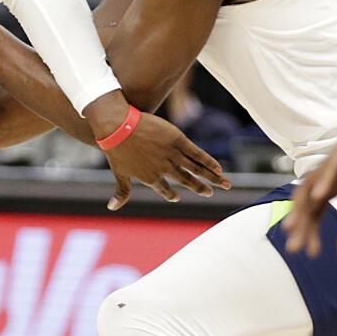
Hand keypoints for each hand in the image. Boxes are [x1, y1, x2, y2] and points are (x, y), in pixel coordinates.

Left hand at [101, 111, 229, 209]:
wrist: (118, 126)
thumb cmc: (116, 149)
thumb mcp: (119, 173)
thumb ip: (121, 192)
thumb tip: (111, 208)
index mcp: (151, 178)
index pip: (165, 189)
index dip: (171, 194)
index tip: (176, 197)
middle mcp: (164, 169)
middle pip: (186, 180)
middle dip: (200, 188)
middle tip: (210, 193)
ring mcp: (172, 154)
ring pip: (196, 169)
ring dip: (212, 177)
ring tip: (225, 184)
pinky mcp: (177, 140)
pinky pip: (197, 153)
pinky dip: (209, 161)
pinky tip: (218, 168)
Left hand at [282, 119, 336, 257]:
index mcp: (334, 185)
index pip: (315, 211)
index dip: (310, 231)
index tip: (309, 253)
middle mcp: (329, 173)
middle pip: (307, 200)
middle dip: (299, 223)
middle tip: (293, 247)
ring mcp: (335, 160)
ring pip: (312, 182)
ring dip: (303, 204)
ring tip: (295, 226)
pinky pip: (333, 165)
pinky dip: (324, 180)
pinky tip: (319, 196)